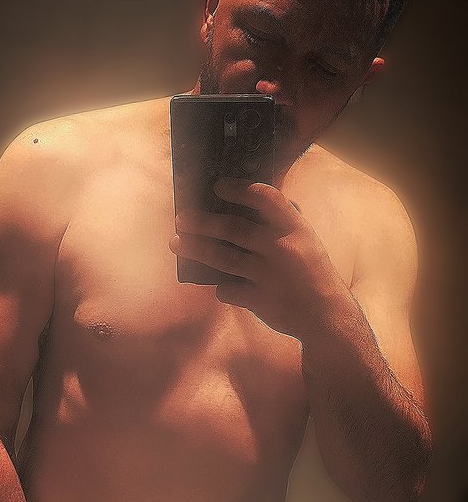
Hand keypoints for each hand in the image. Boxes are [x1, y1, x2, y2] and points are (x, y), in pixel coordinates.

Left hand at [169, 177, 343, 338]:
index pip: (264, 197)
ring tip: (176, 243)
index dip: (238, 189)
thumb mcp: (305, 240)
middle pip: (232, 229)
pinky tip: (220, 285)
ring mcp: (269, 275)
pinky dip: (221, 288)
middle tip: (180, 218)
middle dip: (201, 222)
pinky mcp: (259, 300)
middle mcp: (281, 248)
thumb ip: (281, 222)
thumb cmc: (311, 272)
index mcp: (294, 228)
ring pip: (222, 258)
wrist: (326, 315)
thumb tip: (247, 199)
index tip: (217, 186)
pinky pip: (228, 290)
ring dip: (195, 249)